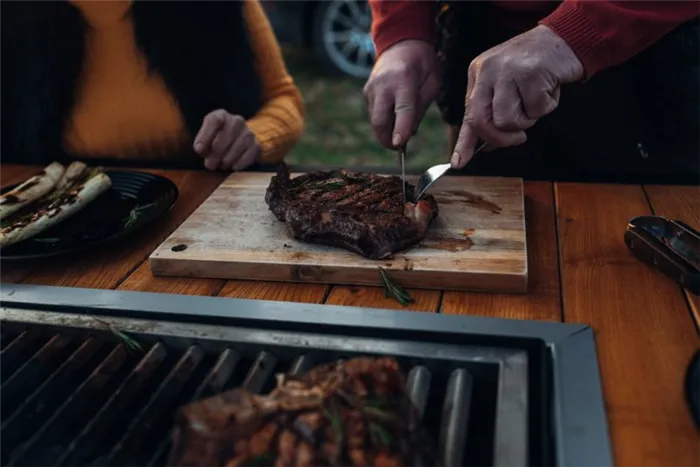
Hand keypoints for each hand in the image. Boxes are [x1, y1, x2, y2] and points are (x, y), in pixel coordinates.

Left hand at [193, 110, 259, 170]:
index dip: (205, 136)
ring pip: (236, 149)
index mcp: (221, 115)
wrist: (239, 142)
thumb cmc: (217, 140)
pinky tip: (233, 166)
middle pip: (224, 137)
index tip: (199, 150)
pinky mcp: (256, 145)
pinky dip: (239, 164)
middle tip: (210, 165)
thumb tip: (200, 149)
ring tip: (221, 165)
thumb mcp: (206, 137)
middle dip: (215, 154)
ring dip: (226, 161)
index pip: (213, 121)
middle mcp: (236, 121)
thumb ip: (200, 142)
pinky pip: (248, 156)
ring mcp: (248, 132)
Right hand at [363, 40, 440, 148]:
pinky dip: (384, 121)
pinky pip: (374, 114)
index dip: (401, 128)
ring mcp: (371, 89)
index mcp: (404, 79)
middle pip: (380, 120)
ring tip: (400, 129)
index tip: (400, 145)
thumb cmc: (422, 63)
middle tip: (400, 148)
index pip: (402, 109)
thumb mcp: (432, 82)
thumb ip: (421, 108)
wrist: (401, 43)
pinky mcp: (366, 93)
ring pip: (375, 120)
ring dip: (386, 131)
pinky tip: (395, 114)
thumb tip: (409, 134)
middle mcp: (383, 85)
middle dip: (387, 139)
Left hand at [451, 25, 584, 167]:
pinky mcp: (530, 73)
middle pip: (481, 121)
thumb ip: (494, 114)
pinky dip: (547, 106)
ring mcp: (507, 71)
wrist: (565, 40)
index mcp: (478, 74)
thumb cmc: (535, 68)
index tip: (459, 163)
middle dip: (500, 138)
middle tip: (519, 138)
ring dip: (527, 120)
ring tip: (536, 101)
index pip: (468, 115)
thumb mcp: (507, 88)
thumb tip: (485, 147)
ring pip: (507, 121)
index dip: (464, 143)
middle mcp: (487, 71)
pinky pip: (535, 110)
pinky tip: (549, 88)